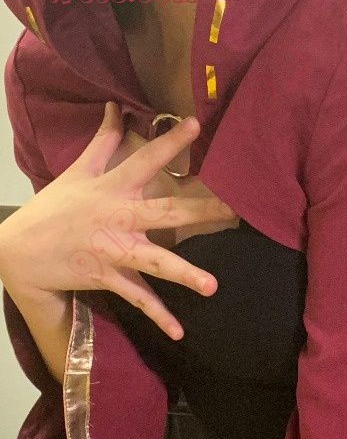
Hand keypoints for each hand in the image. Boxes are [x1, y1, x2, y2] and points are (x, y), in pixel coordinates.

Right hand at [0, 102, 237, 339]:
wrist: (21, 252)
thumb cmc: (54, 208)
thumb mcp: (78, 172)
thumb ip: (102, 141)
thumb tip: (114, 106)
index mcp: (111, 188)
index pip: (145, 159)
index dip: (169, 142)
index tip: (196, 125)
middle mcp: (117, 218)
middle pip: (165, 212)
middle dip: (200, 211)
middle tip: (234, 211)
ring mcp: (114, 251)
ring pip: (154, 262)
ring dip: (184, 273)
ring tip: (212, 286)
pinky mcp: (108, 277)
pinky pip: (138, 299)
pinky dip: (158, 316)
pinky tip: (180, 333)